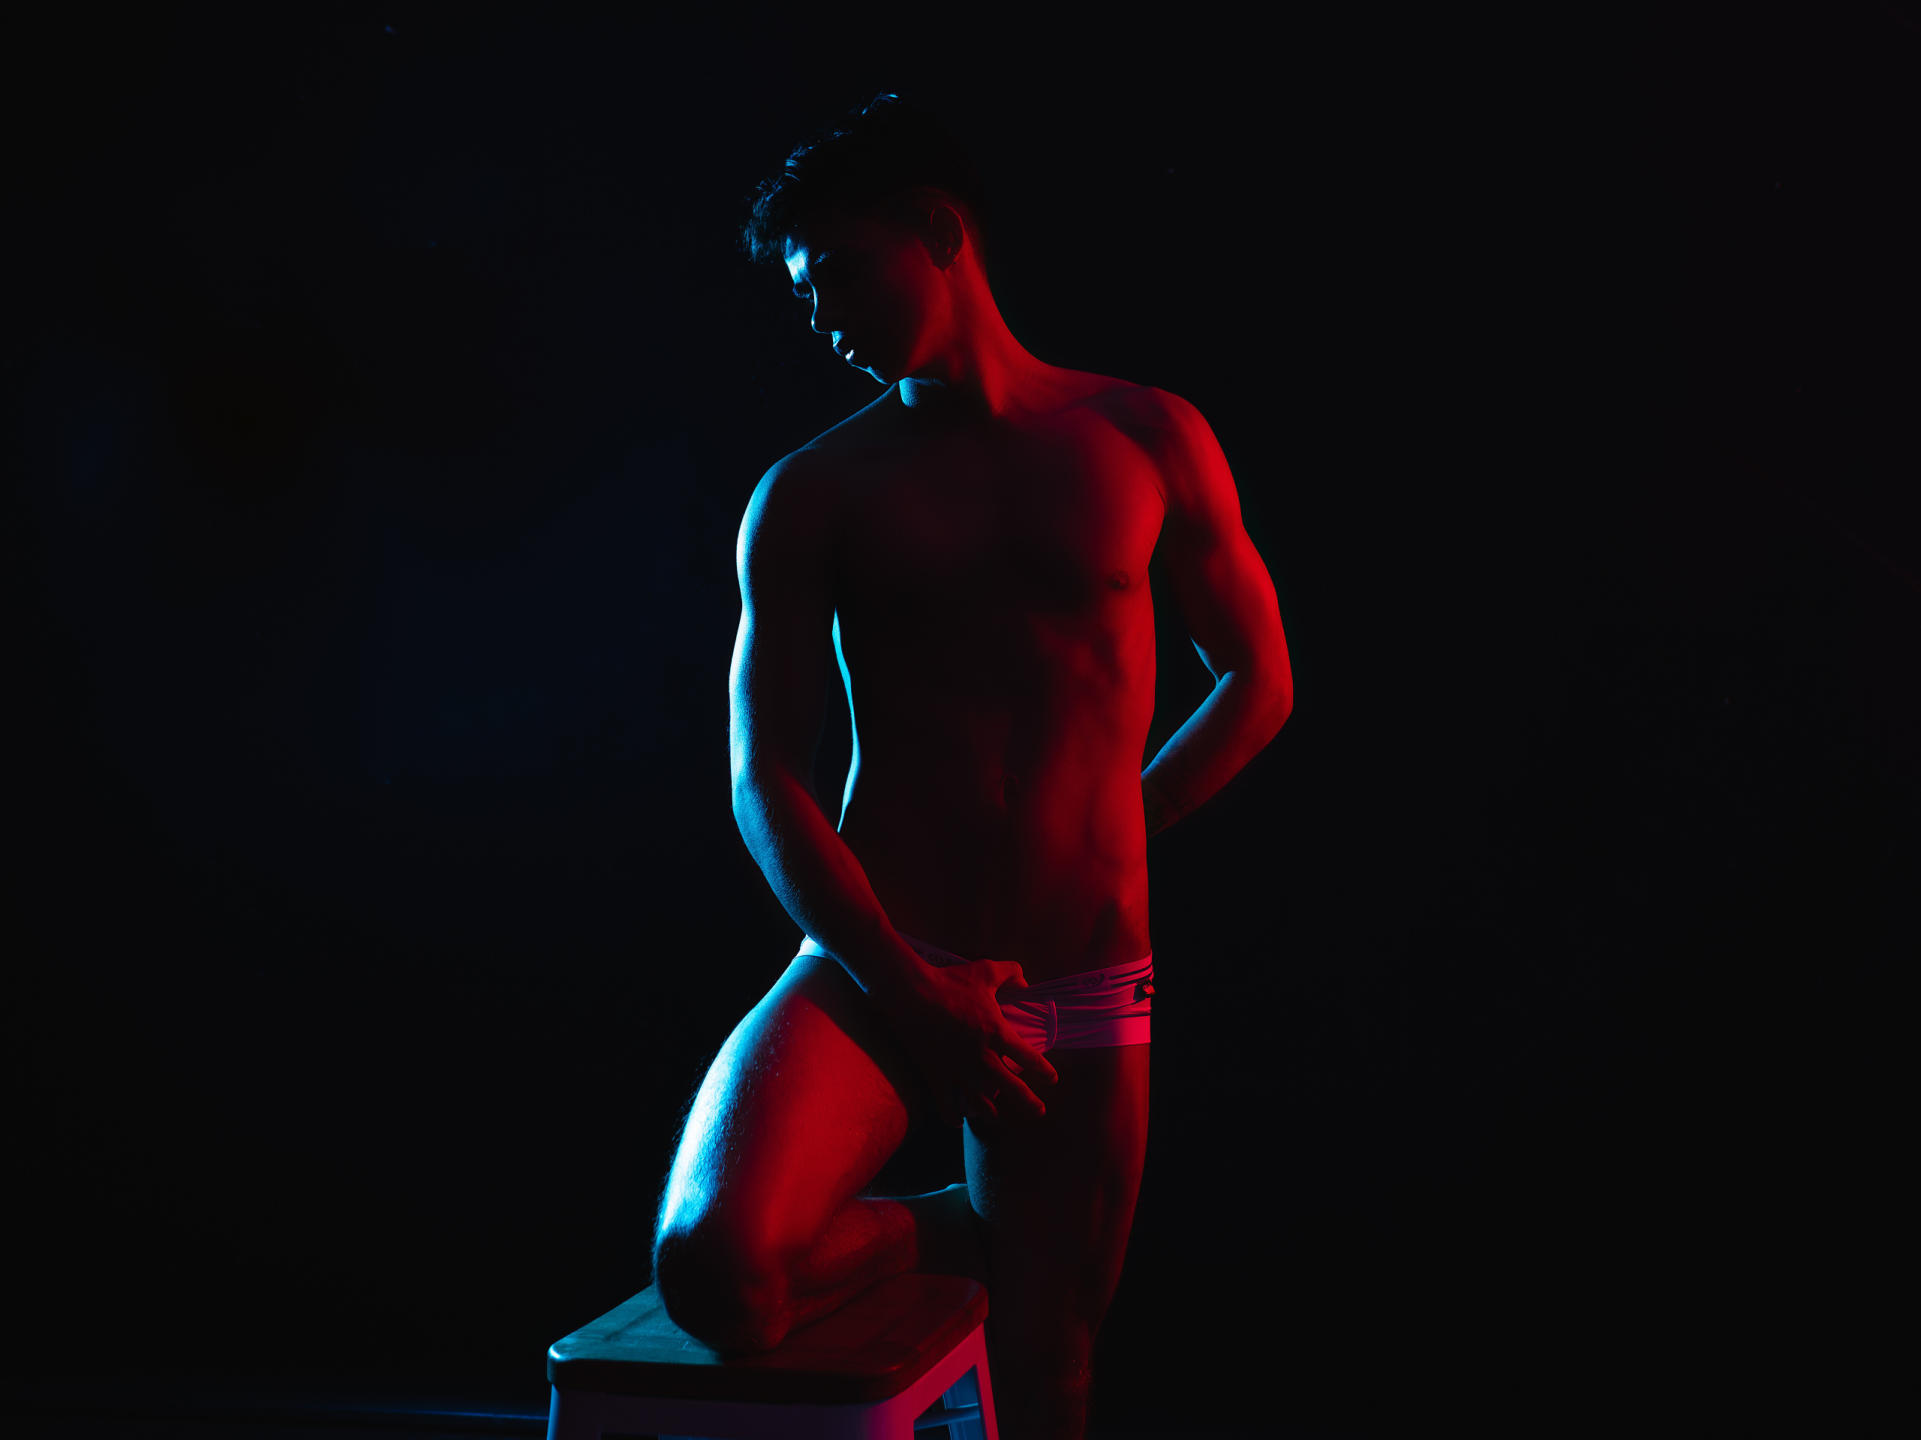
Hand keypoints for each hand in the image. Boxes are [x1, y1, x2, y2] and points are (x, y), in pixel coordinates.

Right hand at [886, 958, 1059, 1129]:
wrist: (911, 992)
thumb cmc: (950, 981)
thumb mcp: (986, 970)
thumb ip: (1011, 973)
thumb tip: (1026, 981)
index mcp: (996, 1033)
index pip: (1028, 1057)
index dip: (1043, 1070)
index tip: (1052, 1078)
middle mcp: (981, 1057)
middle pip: (1011, 1086)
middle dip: (1029, 1101)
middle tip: (1040, 1111)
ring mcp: (957, 1069)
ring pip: (980, 1101)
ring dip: (990, 1111)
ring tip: (996, 1117)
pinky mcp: (935, 1074)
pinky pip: (946, 1102)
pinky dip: (952, 1114)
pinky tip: (957, 1121)